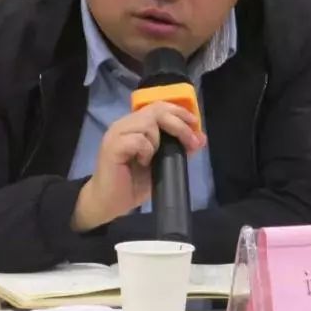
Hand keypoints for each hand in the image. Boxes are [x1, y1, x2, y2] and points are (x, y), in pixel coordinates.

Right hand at [71, 101, 205, 231]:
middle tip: (190, 142)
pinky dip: (146, 151)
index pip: (159, 107)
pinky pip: (138, 140)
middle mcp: (124, 124)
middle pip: (156, 110)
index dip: (179, 112)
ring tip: (153, 158)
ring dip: (158, 141)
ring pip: (147, 123)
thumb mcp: (162, 165)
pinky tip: (143, 163)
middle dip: (178, 125)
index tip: (195, 126)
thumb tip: (202, 138)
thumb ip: (180, 150)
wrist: (108, 203)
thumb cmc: (132, 184)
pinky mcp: (112, 147)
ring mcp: (116, 134)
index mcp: (135, 125)